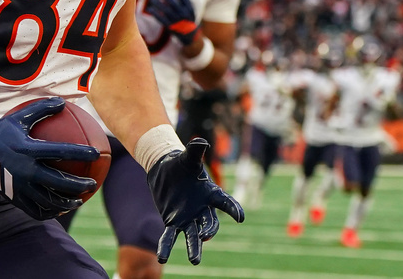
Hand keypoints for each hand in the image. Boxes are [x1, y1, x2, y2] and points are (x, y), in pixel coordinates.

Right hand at [0, 97, 99, 220]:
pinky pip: (34, 209)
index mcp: (29, 149)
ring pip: (48, 200)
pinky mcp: (14, 197)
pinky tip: (58, 210)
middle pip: (59, 182)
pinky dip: (49, 212)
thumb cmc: (0, 131)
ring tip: (78, 201)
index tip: (97, 153)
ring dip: (66, 202)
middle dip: (79, 185)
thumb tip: (63, 102)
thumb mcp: (19, 117)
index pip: (61, 152)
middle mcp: (25, 170)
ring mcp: (19, 186)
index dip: (81, 153)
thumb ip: (41, 109)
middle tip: (91, 184)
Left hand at [146, 0, 198, 45]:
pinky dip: (156, 13)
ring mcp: (177, 21)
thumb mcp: (189, 10)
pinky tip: (150, 8)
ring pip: (166, 10)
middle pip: (172, 1)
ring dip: (158, 3)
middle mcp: (184, 14)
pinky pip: (162, 19)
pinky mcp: (171, 28)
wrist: (190, 36)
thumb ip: (183, 0)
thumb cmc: (187, 19)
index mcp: (189, 8)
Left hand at [148, 137, 243, 264]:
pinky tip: (162, 258)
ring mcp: (188, 218)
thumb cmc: (181, 164)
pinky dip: (166, 247)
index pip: (224, 202)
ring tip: (194, 261)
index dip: (233, 209)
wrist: (166, 170)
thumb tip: (200, 141)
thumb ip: (195, 151)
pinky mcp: (173, 221)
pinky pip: (171, 236)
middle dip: (209, 231)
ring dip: (195, 248)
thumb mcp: (188, 157)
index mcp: (210, 193)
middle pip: (210, 223)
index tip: (240, 217)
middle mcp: (202, 209)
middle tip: (205, 236)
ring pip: (194, 235)